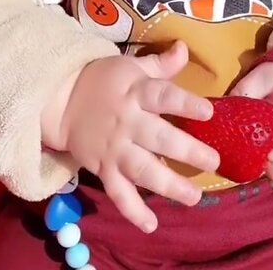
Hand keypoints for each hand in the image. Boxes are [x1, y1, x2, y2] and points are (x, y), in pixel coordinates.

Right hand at [41, 41, 217, 232]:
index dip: (185, 104)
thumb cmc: (104, 81)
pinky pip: (118, 193)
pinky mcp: (103, 169)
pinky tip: (151, 224)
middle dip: (187, 151)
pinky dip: (133, 210)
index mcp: (137, 93)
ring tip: (193, 197)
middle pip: (159, 138)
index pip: (163, 97)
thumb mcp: (130, 66)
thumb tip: (186, 48)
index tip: (208, 112)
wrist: (60, 101)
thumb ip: (161, 64)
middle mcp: (127, 123)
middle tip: (213, 162)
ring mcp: (114, 149)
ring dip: (168, 185)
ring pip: (143, 170)